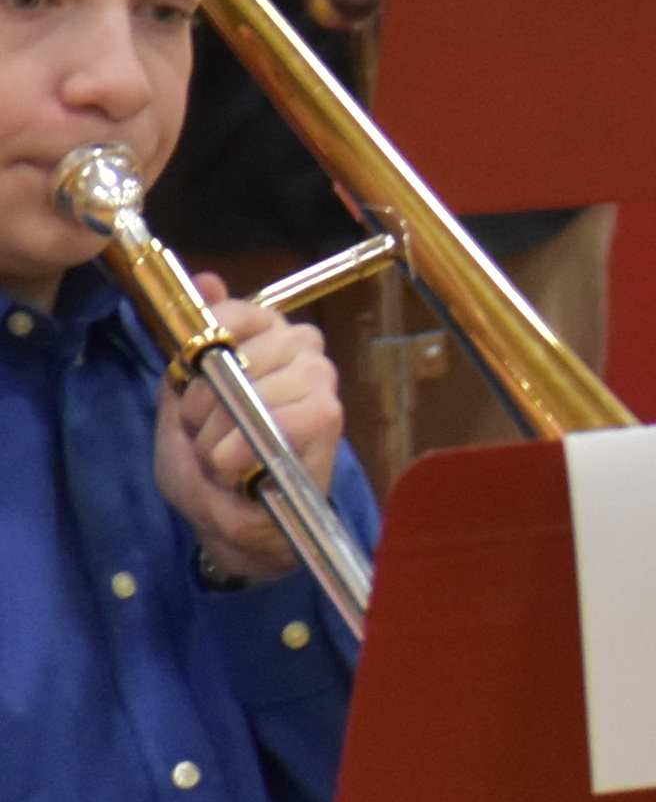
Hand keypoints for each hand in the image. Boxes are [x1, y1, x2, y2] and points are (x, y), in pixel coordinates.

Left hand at [150, 293, 343, 579]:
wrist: (230, 523)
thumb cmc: (205, 465)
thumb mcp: (180, 402)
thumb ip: (192, 347)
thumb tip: (207, 278)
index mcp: (263, 339)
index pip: (244, 310)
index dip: (213, 336)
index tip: (192, 371)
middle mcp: (300, 350)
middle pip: (254, 346)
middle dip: (210, 395)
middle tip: (201, 433)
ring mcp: (319, 380)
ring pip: (266, 380)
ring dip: (226, 425)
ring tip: (218, 456)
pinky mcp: (329, 415)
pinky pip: (292, 411)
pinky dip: (250, 443)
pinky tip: (236, 465)